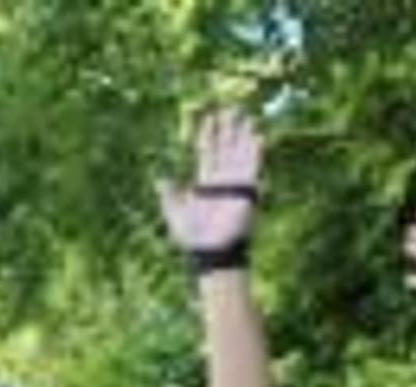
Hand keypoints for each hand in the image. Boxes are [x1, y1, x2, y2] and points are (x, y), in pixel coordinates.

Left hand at [158, 110, 261, 253]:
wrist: (211, 251)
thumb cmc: (192, 236)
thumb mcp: (173, 212)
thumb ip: (168, 194)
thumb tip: (158, 178)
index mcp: (204, 182)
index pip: (207, 151)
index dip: (208, 133)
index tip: (208, 116)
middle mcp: (221, 179)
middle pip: (225, 147)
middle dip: (228, 128)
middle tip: (231, 107)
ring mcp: (235, 184)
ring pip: (240, 153)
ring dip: (243, 135)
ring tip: (247, 115)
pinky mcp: (247, 190)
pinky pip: (252, 166)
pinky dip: (255, 152)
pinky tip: (257, 135)